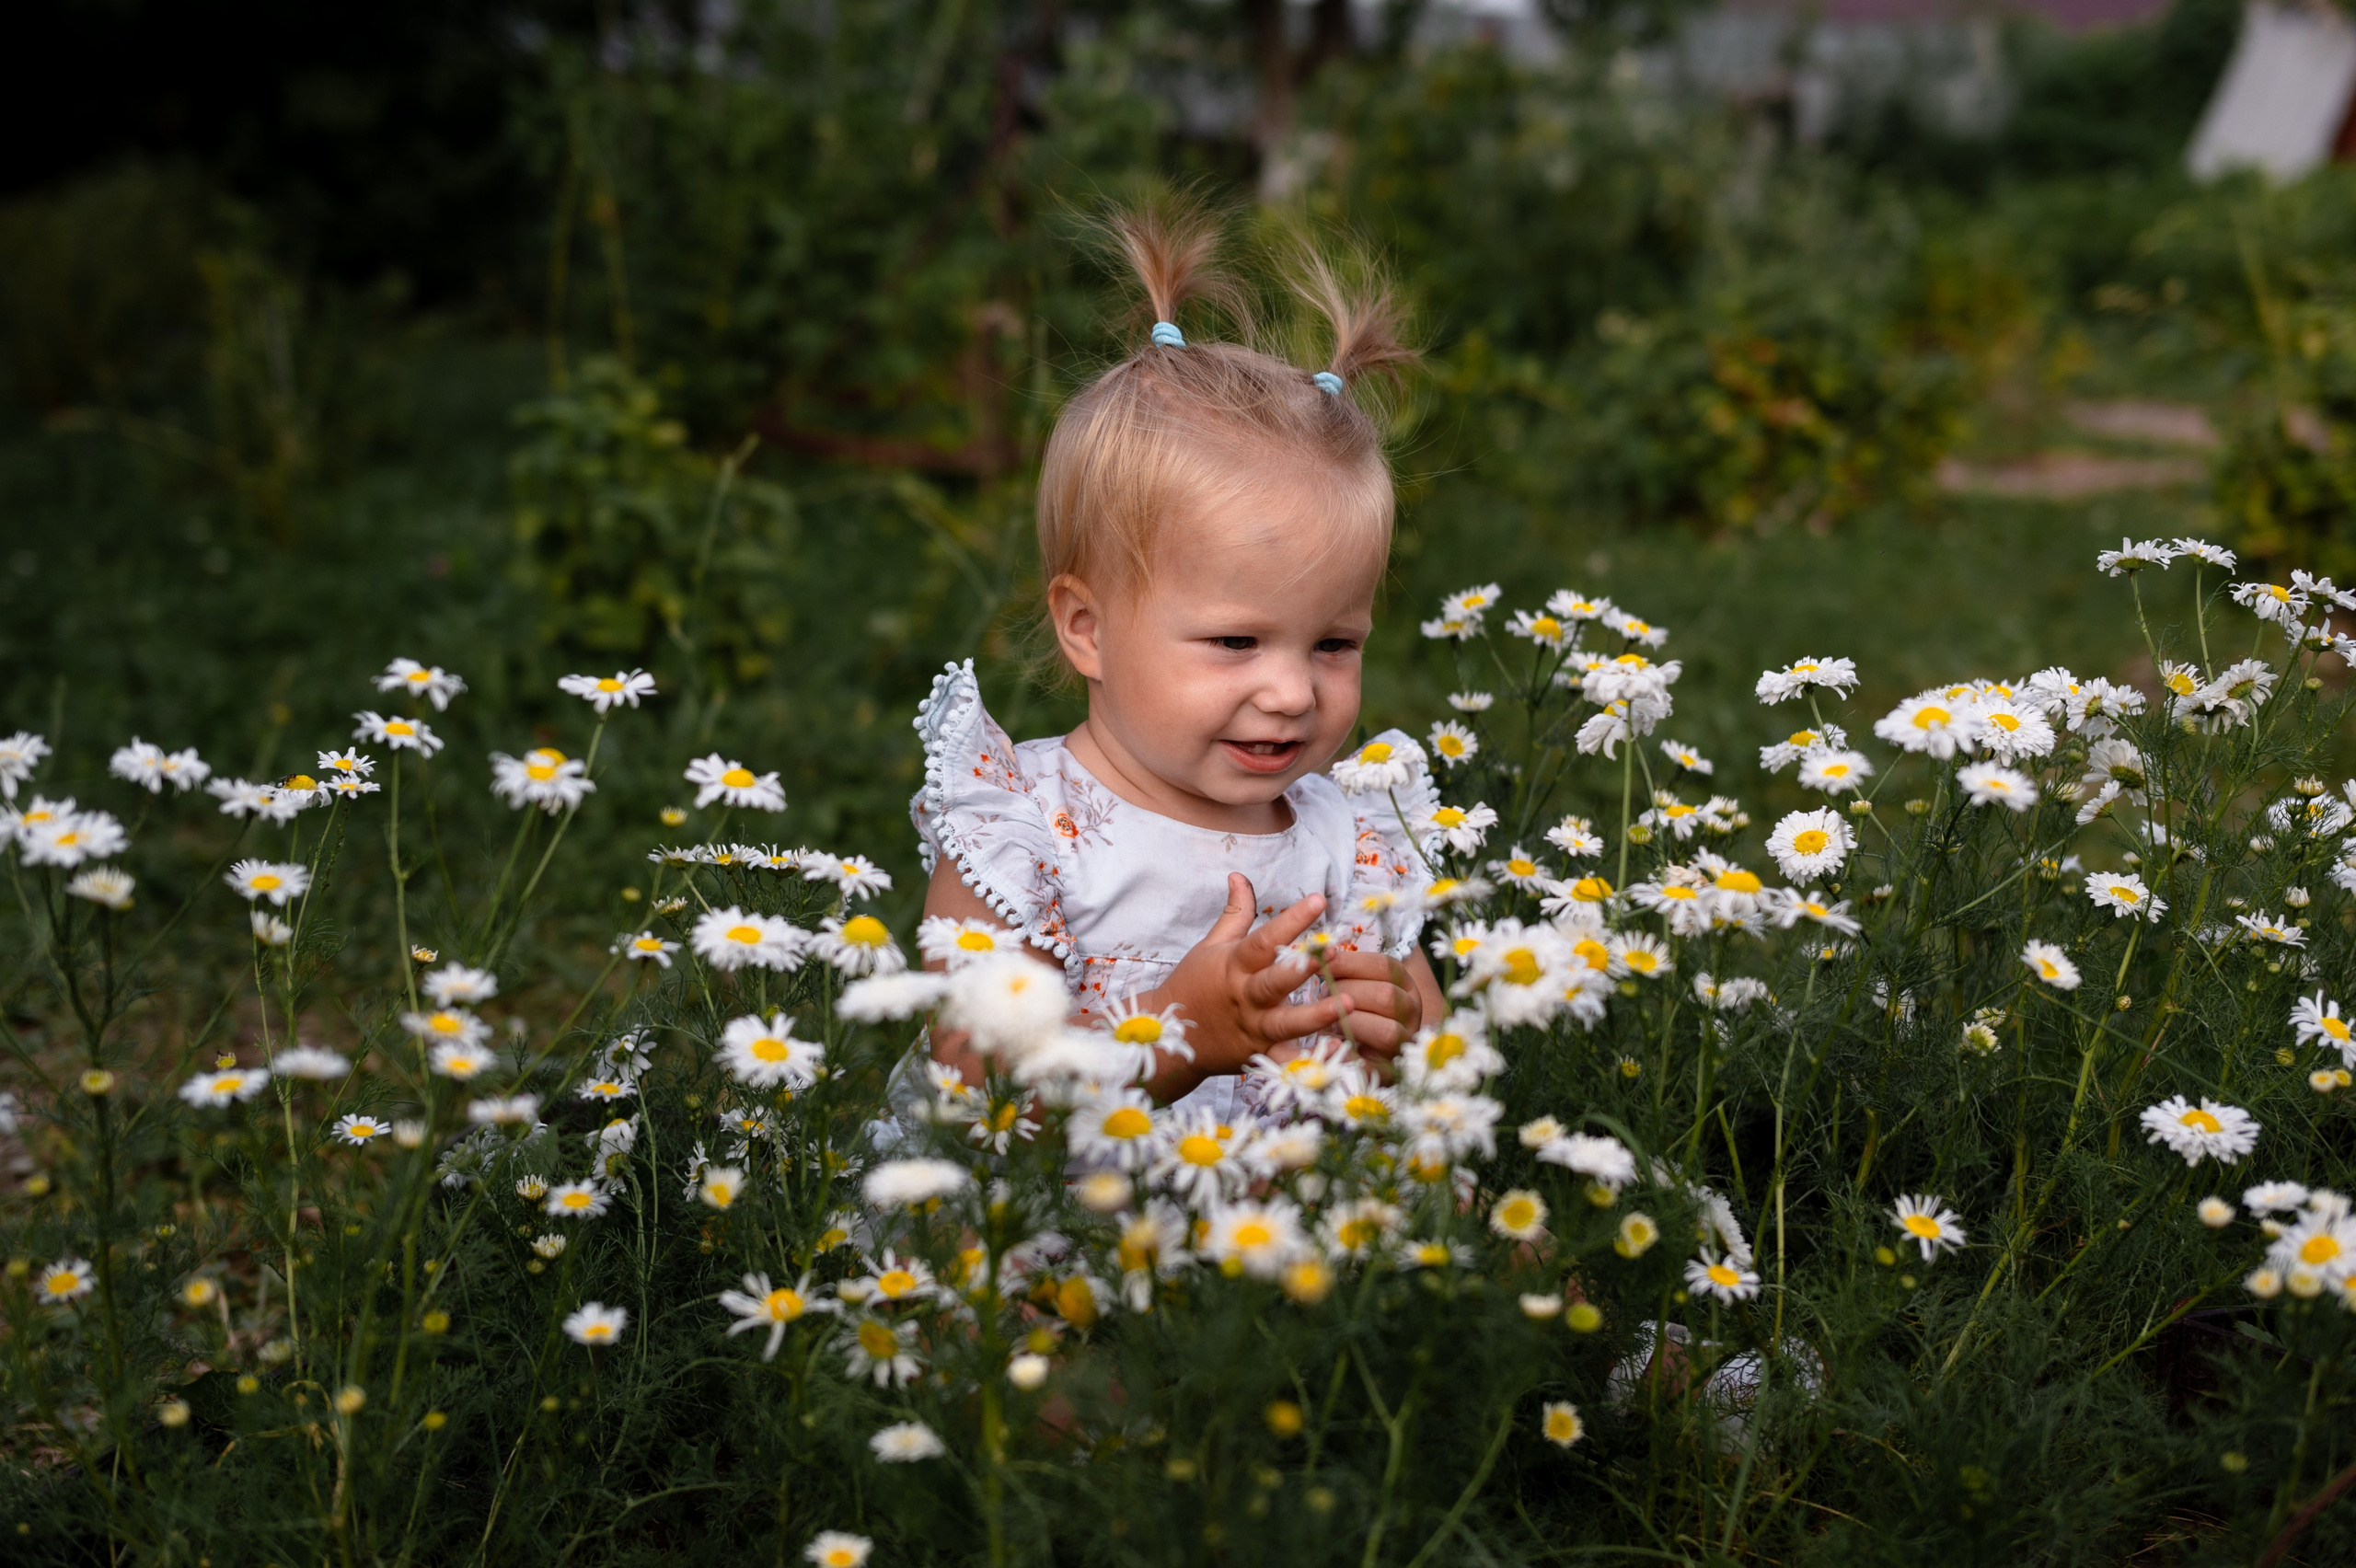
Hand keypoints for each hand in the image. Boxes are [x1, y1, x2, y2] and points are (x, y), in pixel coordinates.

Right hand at [1137, 874, 1349, 1102]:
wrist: (1166, 1040)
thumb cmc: (1193, 985)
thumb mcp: (1210, 946)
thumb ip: (1235, 913)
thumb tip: (1239, 875)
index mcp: (1234, 965)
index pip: (1264, 938)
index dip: (1291, 920)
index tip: (1318, 900)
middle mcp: (1244, 996)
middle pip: (1273, 981)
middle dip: (1300, 968)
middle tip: (1331, 953)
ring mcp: (1251, 1028)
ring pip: (1285, 1024)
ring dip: (1316, 1015)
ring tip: (1349, 1004)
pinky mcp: (1256, 1056)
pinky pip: (1285, 1061)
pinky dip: (1310, 1061)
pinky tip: (1337, 1053)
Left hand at [1316, 949, 1422, 1063]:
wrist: (1364, 1050)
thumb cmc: (1353, 1009)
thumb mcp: (1355, 985)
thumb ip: (1343, 971)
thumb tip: (1317, 955)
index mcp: (1405, 986)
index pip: (1385, 966)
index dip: (1351, 962)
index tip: (1323, 961)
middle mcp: (1411, 1014)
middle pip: (1387, 996)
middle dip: (1347, 993)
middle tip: (1322, 994)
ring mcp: (1402, 1045)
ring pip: (1387, 1031)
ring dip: (1350, 1022)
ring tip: (1327, 1019)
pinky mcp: (1387, 1073)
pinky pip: (1372, 1069)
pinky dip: (1349, 1059)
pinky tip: (1330, 1047)